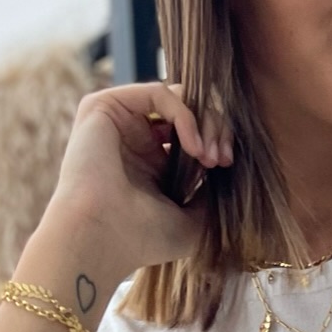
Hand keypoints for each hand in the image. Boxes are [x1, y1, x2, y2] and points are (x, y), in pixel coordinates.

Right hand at [47, 79, 231, 276]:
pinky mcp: (103, 107)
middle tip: (223, 159)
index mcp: (152, 163)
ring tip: (210, 155)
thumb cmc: (143, 239)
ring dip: (204, 120)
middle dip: (216, 128)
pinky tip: (194, 146)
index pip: (194, 131)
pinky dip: (185, 114)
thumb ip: (214, 193)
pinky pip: (159, 93)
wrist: (102, 239)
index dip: (218, 140)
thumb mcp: (196, 221)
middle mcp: (134, 139)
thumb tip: (229, 166)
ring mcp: (119, 122)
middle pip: (189, 110)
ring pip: (178, 97)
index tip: (228, 165)